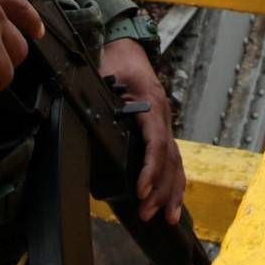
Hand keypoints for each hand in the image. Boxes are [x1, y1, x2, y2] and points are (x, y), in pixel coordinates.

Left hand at [101, 37, 184, 224]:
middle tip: (147, 214)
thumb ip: (101, 104)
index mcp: (151, 106)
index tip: (140, 191)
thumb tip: (88, 131)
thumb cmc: (115, 62)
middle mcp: (163, 117)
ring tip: (166, 218)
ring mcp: (165, 123)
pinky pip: (173, 159)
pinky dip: (174, 182)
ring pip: (176, 162)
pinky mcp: (162, 129)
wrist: (127, 46)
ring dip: (172, 192)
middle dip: (161, 190)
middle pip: (170, 159)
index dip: (150, 170)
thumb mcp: (104, 79)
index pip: (156, 143)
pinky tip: (171, 202)